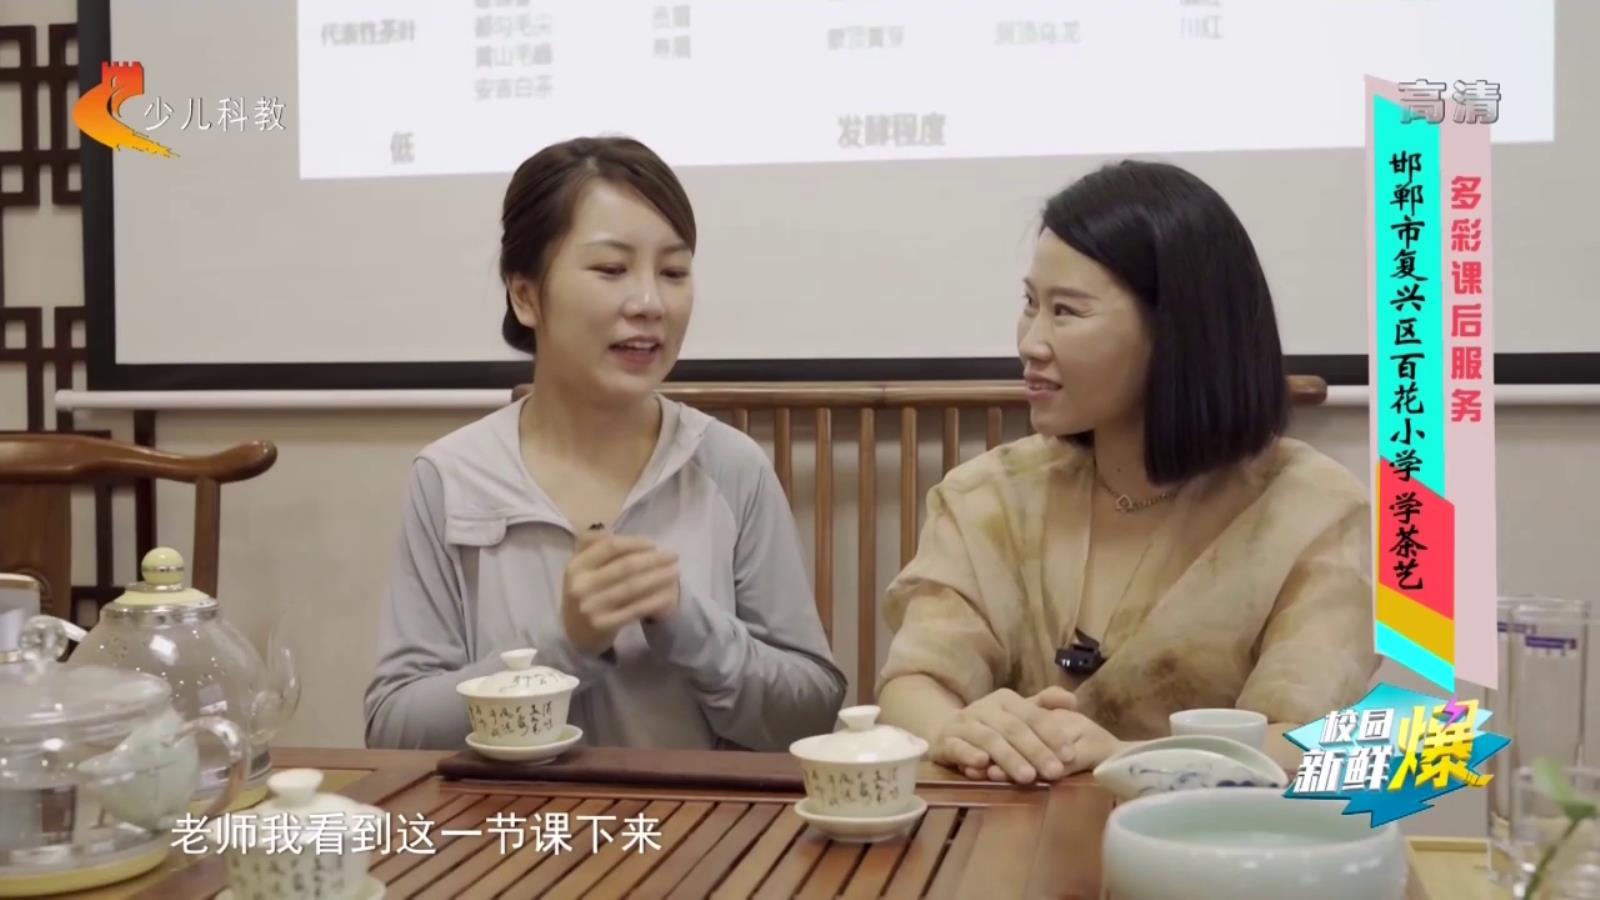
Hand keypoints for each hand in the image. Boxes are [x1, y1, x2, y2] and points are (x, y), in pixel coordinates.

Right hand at [560, 529, 679, 656]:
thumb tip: (613, 530)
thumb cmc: (583, 591)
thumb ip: (591, 544)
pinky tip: (668, 595)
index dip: (635, 543)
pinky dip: (654, 601)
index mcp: (576, 565)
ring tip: (675, 572)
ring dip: (658, 578)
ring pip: (632, 588)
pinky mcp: (604, 625)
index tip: (654, 544)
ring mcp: (592, 607)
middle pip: (625, 567)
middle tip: (673, 556)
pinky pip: (635, 609)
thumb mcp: (580, 566)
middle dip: (653, 560)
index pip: (610, 547)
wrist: (572, 633)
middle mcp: (582, 585)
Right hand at [930, 687, 1083, 783]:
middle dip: (1035, 750)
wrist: (944, 729)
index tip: (1069, 756)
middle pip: (1013, 728)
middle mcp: (985, 708)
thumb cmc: (991, 726)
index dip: (1052, 735)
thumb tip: (1073, 700)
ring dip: (1008, 757)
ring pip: (988, 739)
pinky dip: (969, 755)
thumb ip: (1044, 706)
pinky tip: (983, 765)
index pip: (1033, 715)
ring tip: (1027, 777)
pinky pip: (958, 747)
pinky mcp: (945, 742)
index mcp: (1006, 699)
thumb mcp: (1017, 713)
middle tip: (1054, 772)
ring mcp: (964, 724)